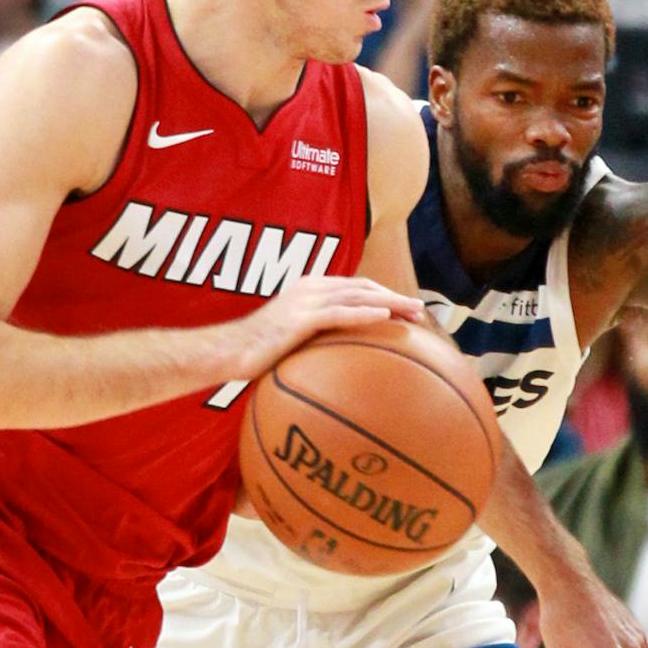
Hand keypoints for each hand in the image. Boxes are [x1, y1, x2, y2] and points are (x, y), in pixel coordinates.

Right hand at [227, 274, 421, 379]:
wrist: (228, 351)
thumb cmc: (257, 353)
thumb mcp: (291, 340)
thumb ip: (315, 339)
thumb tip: (338, 361)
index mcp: (310, 289)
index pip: (356, 287)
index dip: (384, 295)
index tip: (406, 310)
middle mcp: (311, 288)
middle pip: (363, 287)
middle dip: (394, 297)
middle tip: (420, 312)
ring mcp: (305, 301)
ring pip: (357, 296)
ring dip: (389, 303)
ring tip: (413, 313)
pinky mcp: (299, 319)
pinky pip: (339, 314)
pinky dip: (365, 314)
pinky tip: (386, 318)